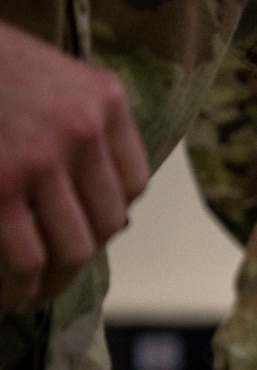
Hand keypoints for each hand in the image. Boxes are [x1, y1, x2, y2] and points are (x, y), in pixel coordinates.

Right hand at [0, 24, 149, 312]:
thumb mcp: (46, 73)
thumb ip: (77, 121)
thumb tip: (100, 204)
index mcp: (104, 99)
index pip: (132, 183)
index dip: (106, 215)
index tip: (81, 230)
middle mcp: (82, 129)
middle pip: (108, 222)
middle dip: (80, 255)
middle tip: (52, 275)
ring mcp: (40, 159)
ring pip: (75, 248)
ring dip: (54, 282)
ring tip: (30, 294)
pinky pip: (26, 257)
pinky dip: (20, 287)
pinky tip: (8, 297)